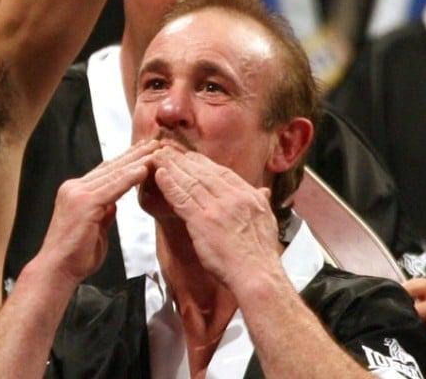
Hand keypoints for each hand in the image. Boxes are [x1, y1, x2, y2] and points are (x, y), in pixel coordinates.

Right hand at [36, 140, 158, 285]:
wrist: (57, 269)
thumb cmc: (75, 255)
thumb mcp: (94, 228)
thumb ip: (104, 212)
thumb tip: (114, 203)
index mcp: (75, 191)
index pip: (104, 171)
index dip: (125, 160)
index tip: (143, 151)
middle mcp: (74, 187)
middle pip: (110, 166)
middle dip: (134, 154)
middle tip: (154, 142)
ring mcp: (77, 193)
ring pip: (114, 173)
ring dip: (137, 161)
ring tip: (156, 151)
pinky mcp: (85, 203)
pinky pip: (113, 187)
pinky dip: (130, 177)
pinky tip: (144, 168)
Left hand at [151, 148, 280, 289]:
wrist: (258, 276)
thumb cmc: (261, 255)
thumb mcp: (267, 220)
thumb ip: (261, 202)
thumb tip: (263, 191)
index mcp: (249, 196)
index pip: (221, 172)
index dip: (202, 162)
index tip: (189, 155)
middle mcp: (233, 197)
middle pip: (203, 172)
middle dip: (183, 159)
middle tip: (167, 149)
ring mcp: (217, 208)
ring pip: (190, 181)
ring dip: (171, 166)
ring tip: (158, 155)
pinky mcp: (202, 221)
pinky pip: (181, 198)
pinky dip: (168, 184)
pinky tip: (158, 174)